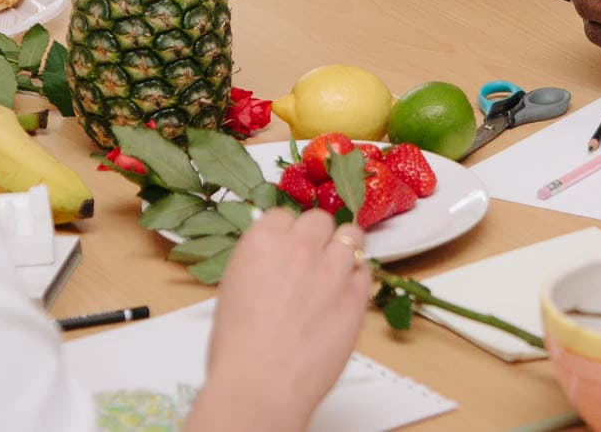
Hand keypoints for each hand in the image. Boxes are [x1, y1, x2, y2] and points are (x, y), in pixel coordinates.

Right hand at [191, 211, 368, 431]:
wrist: (261, 384)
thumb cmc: (238, 349)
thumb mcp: (234, 290)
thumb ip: (258, 265)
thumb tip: (271, 262)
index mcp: (262, 241)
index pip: (283, 215)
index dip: (286, 232)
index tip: (287, 245)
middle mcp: (299, 246)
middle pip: (319, 219)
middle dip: (317, 236)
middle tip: (312, 258)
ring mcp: (332, 268)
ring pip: (351, 236)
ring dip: (343, 249)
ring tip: (336, 270)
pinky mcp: (357, 295)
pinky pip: (367, 271)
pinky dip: (358, 278)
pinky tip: (346, 294)